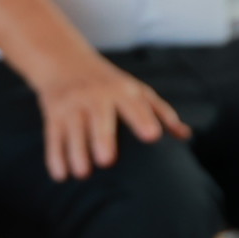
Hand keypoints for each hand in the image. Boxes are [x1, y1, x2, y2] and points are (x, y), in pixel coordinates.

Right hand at [28, 52, 190, 181]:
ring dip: (76, 151)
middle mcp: (96, 95)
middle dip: (102, 137)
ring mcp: (72, 104)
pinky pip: (53, 136)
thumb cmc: (110, 84)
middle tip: (107, 161)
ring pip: (74, 129)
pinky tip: (61, 175)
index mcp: (121, 90)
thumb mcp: (136, 91)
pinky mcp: (53, 114)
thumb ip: (162, 113)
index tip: (153, 136)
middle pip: (99, 117)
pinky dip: (55, 156)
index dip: (143, 119)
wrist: (65, 62)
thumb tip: (186, 136)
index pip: (134, 105)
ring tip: (83, 173)